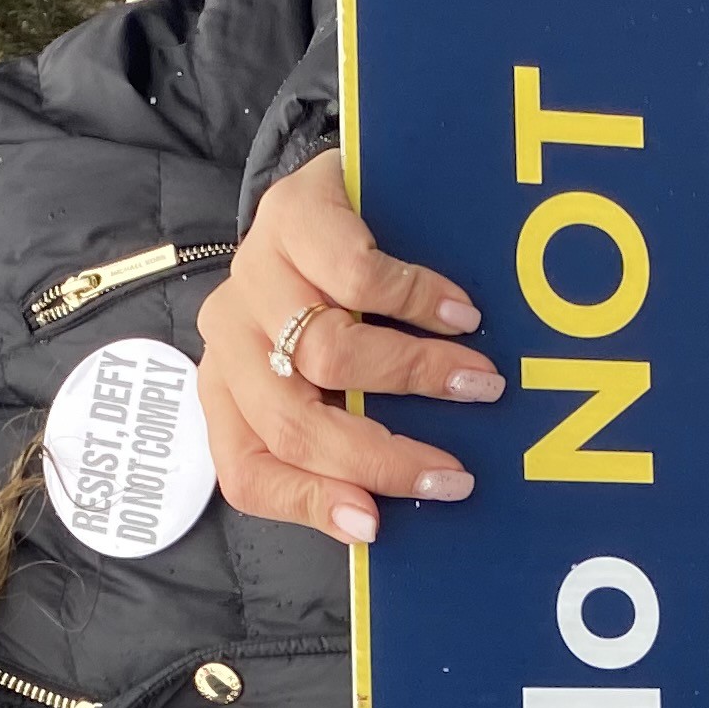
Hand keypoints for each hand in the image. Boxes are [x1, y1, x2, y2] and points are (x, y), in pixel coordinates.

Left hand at [195, 155, 499, 544]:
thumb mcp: (344, 378)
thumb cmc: (355, 296)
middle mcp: (230, 338)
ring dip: (418, 376)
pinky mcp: (288, 214)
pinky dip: (421, 302)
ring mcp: (253, 273)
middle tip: (453, 473)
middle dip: (382, 459)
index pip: (248, 472)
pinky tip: (462, 313)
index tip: (377, 526)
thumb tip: (413, 504)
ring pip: (328, 356)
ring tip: (478, 382)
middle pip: (293, 424)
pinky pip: (356, 277)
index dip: (309, 505)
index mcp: (232, 393)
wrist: (357, 181)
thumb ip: (356, 432)